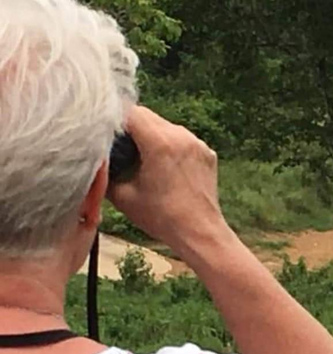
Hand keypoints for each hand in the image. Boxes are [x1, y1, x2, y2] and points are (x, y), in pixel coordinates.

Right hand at [107, 106, 226, 249]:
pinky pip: (183, 140)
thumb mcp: (122, 196)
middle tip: (120, 147)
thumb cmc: (161, 217)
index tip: (106, 133)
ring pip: (166, 127)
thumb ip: (105, 172)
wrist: (199, 232)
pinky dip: (171, 147)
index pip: (130, 112)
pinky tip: (165, 168)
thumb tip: (93, 159)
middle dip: (132, 128)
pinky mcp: (207, 153)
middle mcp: (181, 136)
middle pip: (149, 117)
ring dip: (152, 136)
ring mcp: (197, 144)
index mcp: (160, 142)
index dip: (114, 119)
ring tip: (143, 159)